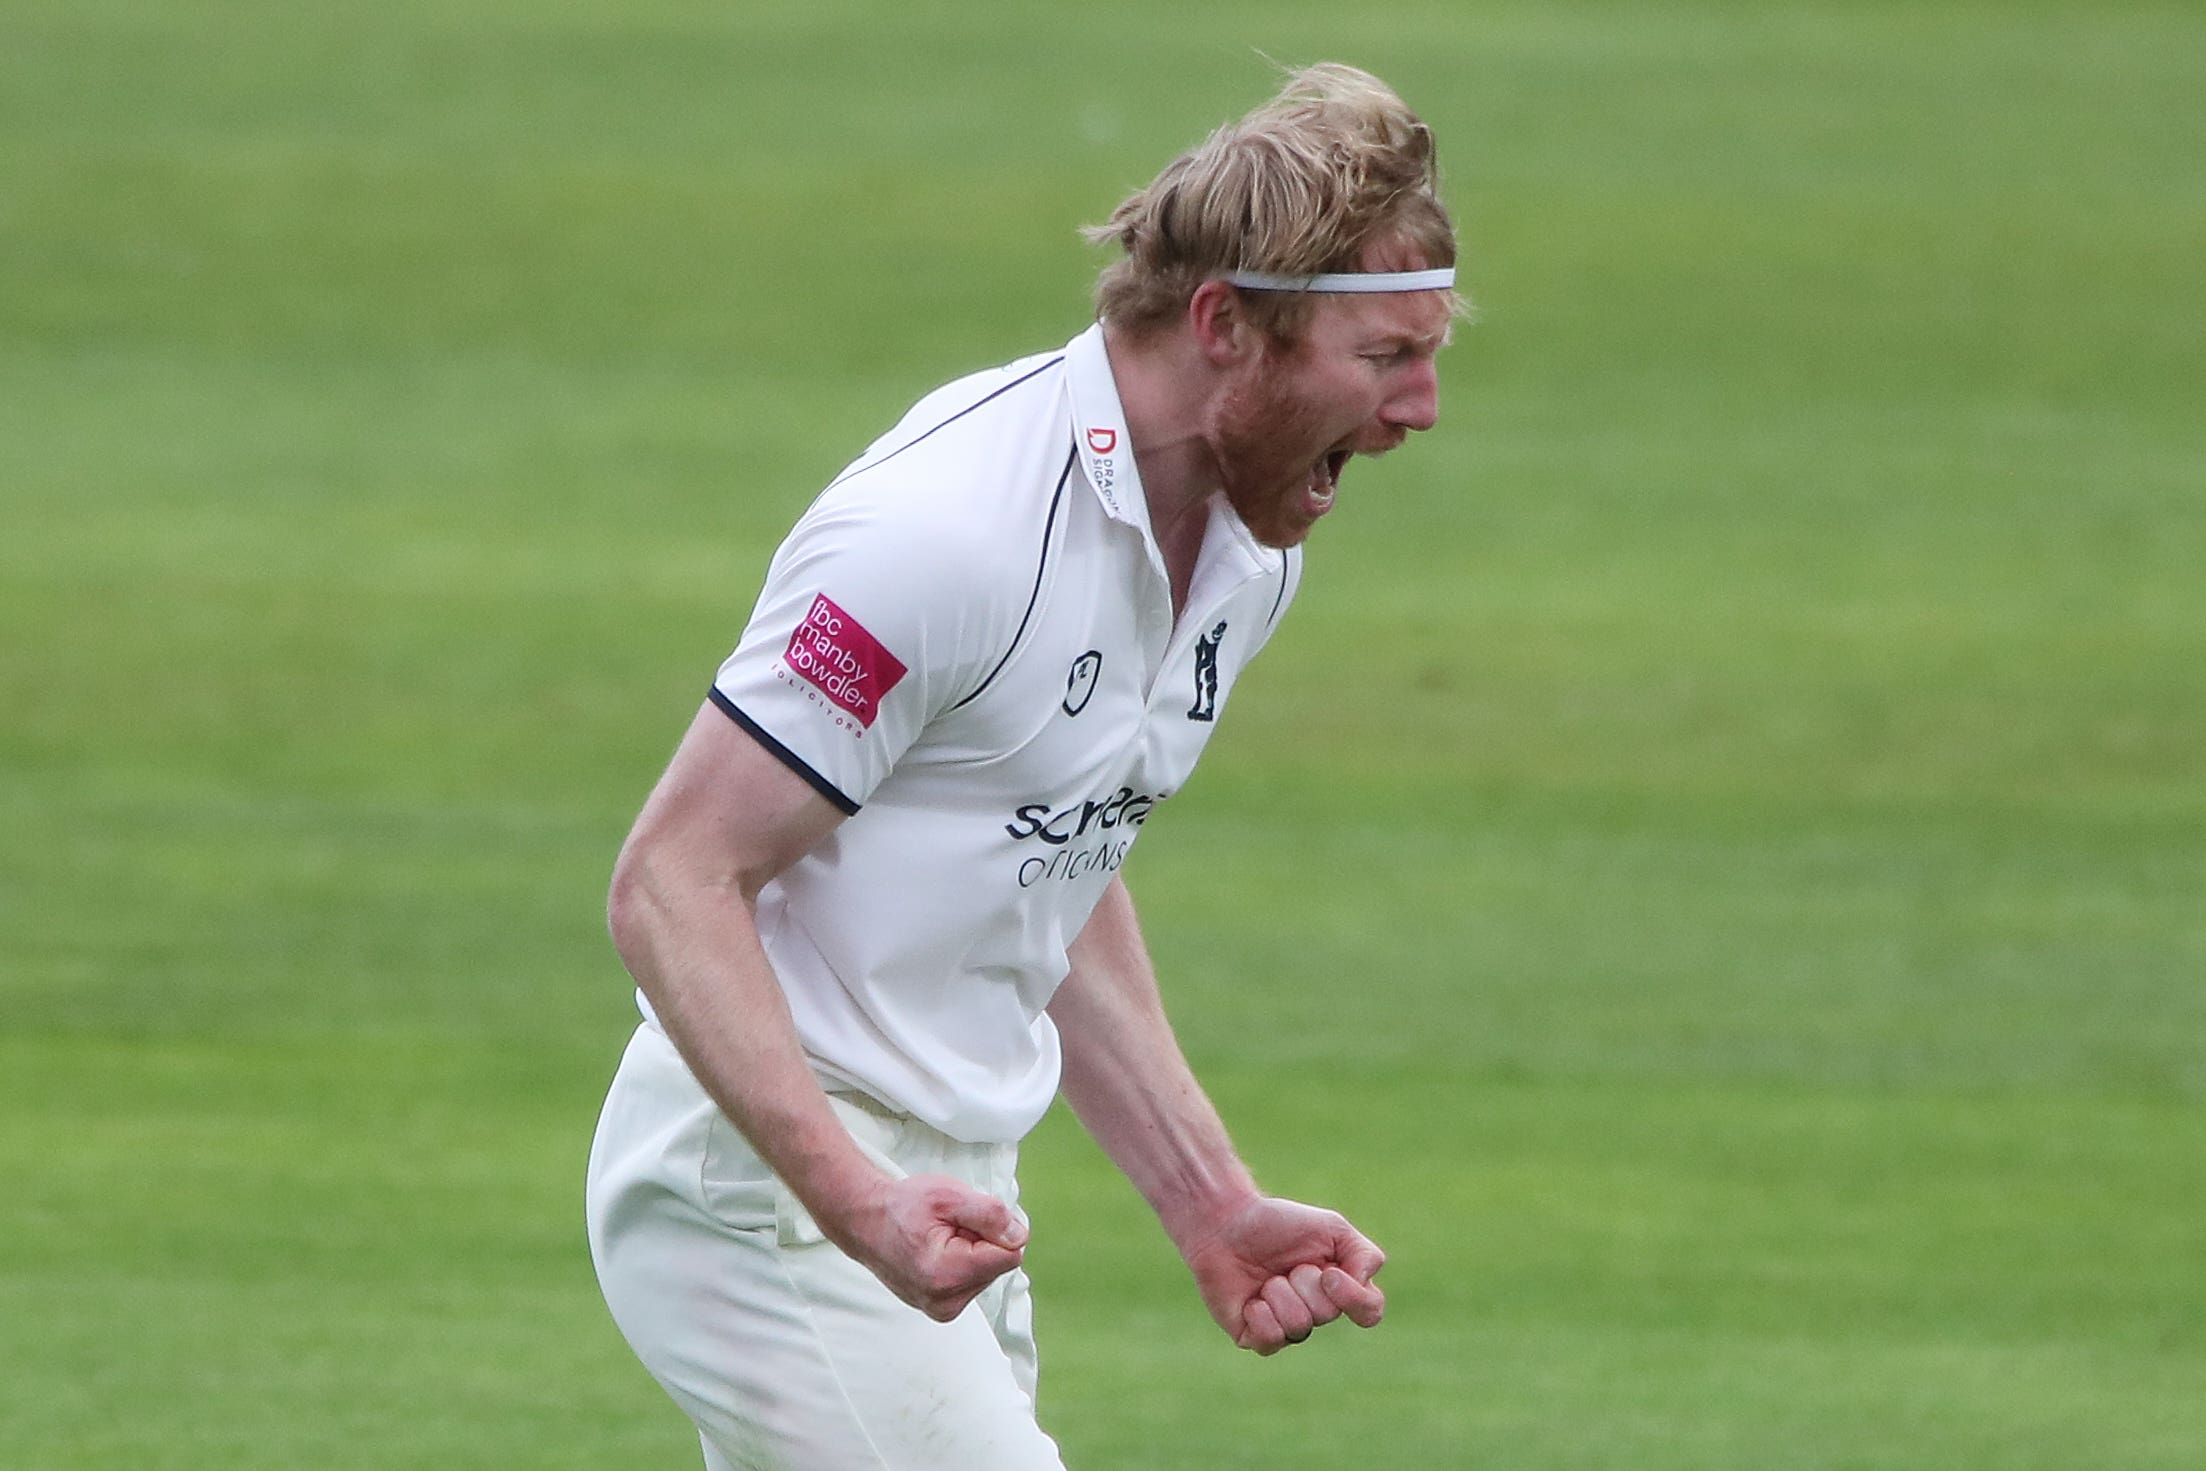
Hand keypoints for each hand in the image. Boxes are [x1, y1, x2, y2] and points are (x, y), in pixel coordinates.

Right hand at [833, 1172, 1028, 1322]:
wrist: (866, 1222)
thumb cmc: (903, 1206)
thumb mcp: (949, 1195)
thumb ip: (990, 1214)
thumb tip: (1020, 1237)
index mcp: (947, 1274)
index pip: (1009, 1255)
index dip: (996, 1229)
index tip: (966, 1220)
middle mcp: (945, 1301)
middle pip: (998, 1265)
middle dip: (982, 1240)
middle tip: (948, 1227)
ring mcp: (942, 1310)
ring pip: (988, 1274)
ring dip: (972, 1251)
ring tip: (940, 1238)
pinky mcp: (942, 1310)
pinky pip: (973, 1282)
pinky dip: (963, 1264)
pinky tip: (938, 1252)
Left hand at [1176, 1196, 1385, 1354]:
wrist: (1227, 1224)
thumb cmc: (1279, 1224)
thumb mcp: (1332, 1227)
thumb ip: (1363, 1254)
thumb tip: (1363, 1287)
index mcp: (1339, 1288)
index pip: (1369, 1312)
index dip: (1353, 1297)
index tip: (1327, 1272)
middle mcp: (1316, 1312)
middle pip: (1328, 1313)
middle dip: (1304, 1281)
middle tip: (1287, 1264)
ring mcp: (1286, 1328)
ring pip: (1299, 1326)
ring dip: (1280, 1293)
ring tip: (1266, 1278)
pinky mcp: (1255, 1337)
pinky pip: (1271, 1338)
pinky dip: (1260, 1312)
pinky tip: (1250, 1297)